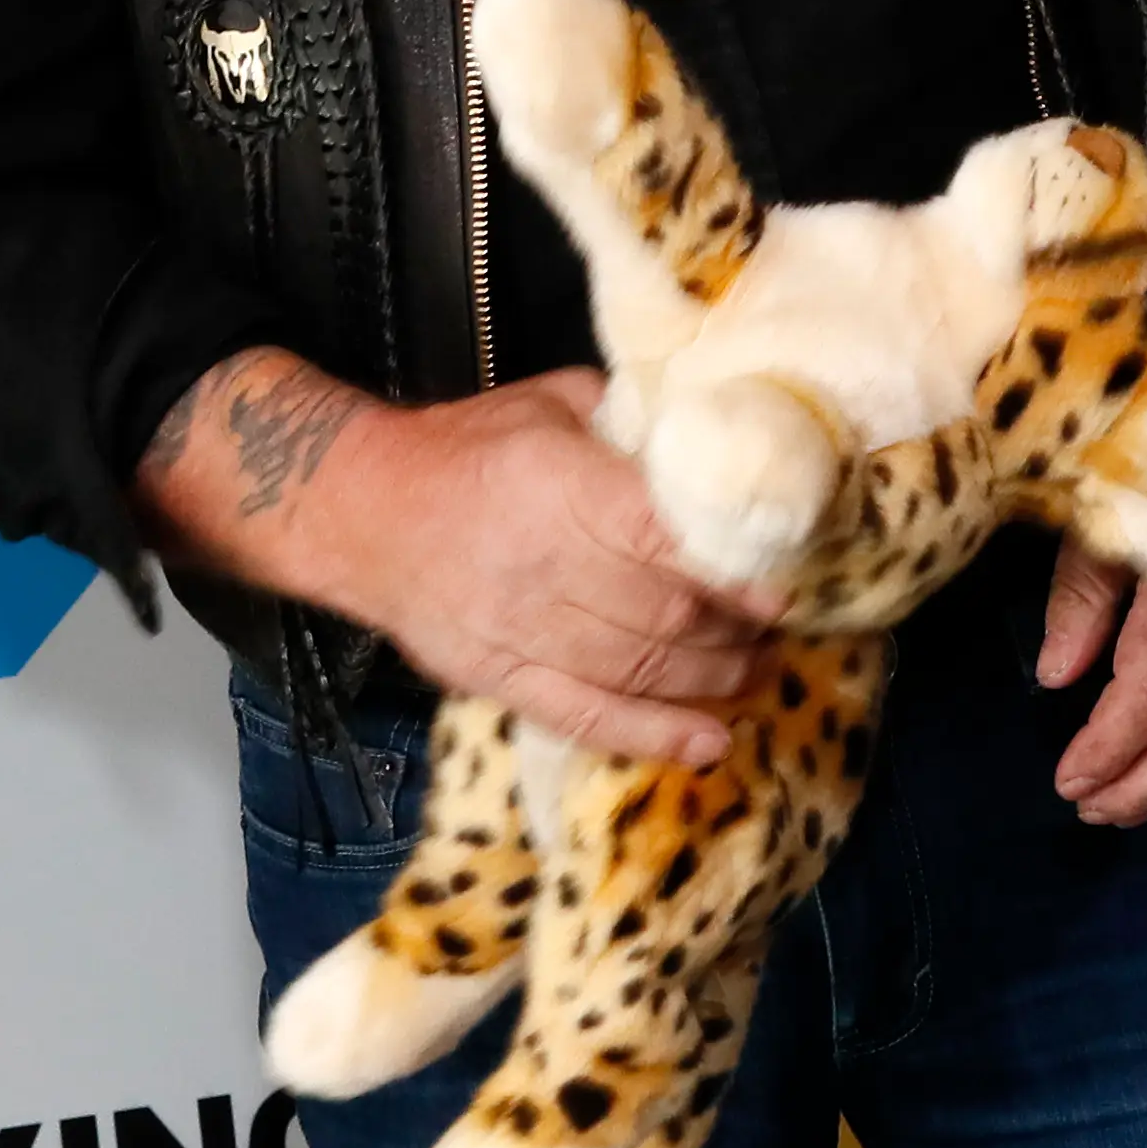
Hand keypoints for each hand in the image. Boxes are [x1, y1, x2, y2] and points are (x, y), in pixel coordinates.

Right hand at [164, 355, 775, 767]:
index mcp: (557, 485)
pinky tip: (710, 741)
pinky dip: (654, 736)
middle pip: (662, 614)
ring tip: (760, 672)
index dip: (731, 573)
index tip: (785, 589)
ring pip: (638, 670)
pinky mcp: (500, 680)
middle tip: (781, 630)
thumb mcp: (552, 405)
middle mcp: (541, 564)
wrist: (361, 512)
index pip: (660, 539)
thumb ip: (631, 425)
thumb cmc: (468, 447)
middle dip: (735, 630)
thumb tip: (718, 443)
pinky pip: (588, 717)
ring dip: (713, 679)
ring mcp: (519, 632)